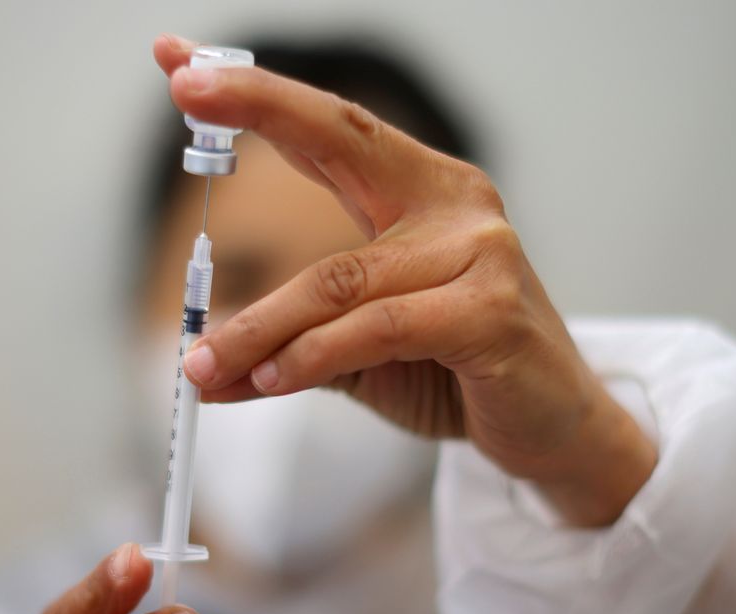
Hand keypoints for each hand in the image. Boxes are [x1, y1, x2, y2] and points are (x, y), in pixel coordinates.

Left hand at [153, 35, 655, 525]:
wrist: (554, 427)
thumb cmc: (456, 374)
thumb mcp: (362, 352)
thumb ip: (294, 342)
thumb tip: (205, 362)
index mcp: (424, 194)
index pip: (334, 129)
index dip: (260, 95)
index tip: (184, 63)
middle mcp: (456, 204)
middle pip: (343, 141)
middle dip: (258, 105)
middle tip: (181, 91)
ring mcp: (481, 251)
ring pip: (338, 278)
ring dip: (258, 326)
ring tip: (203, 366)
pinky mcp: (491, 312)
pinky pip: (379, 327)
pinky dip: (314, 356)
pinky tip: (271, 379)